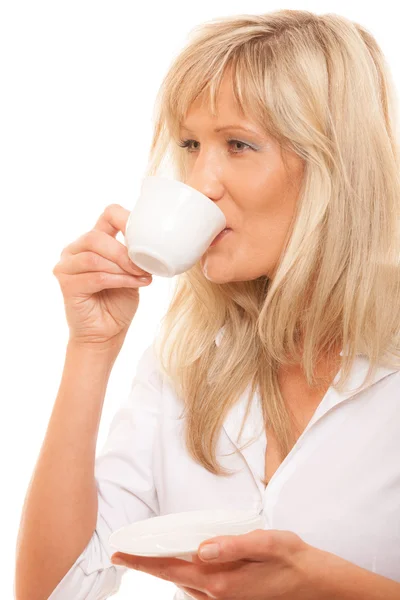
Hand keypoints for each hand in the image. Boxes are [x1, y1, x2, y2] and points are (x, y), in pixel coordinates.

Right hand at [52, 203, 152, 349]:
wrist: (106, 334)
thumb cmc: (118, 303)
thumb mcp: (132, 274)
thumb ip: (134, 257)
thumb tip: (152, 243)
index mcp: (94, 242)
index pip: (107, 215)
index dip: (126, 219)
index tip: (146, 233)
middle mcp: (75, 250)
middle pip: (96, 236)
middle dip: (123, 252)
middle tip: (142, 267)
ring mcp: (67, 266)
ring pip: (94, 257)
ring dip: (121, 267)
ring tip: (140, 277)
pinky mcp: (66, 285)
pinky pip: (95, 276)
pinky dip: (118, 280)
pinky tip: (132, 284)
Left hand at [111, 528, 330, 598]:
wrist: (317, 585)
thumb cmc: (293, 560)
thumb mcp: (267, 543)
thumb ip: (233, 546)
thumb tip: (202, 548)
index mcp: (222, 581)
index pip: (173, 569)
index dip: (144, 562)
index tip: (120, 554)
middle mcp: (218, 595)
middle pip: (174, 578)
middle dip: (149, 565)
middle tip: (128, 550)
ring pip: (185, 584)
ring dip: (166, 570)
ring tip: (151, 553)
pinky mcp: (233, 598)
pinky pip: (200, 588)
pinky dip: (185, 575)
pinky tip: (188, 560)